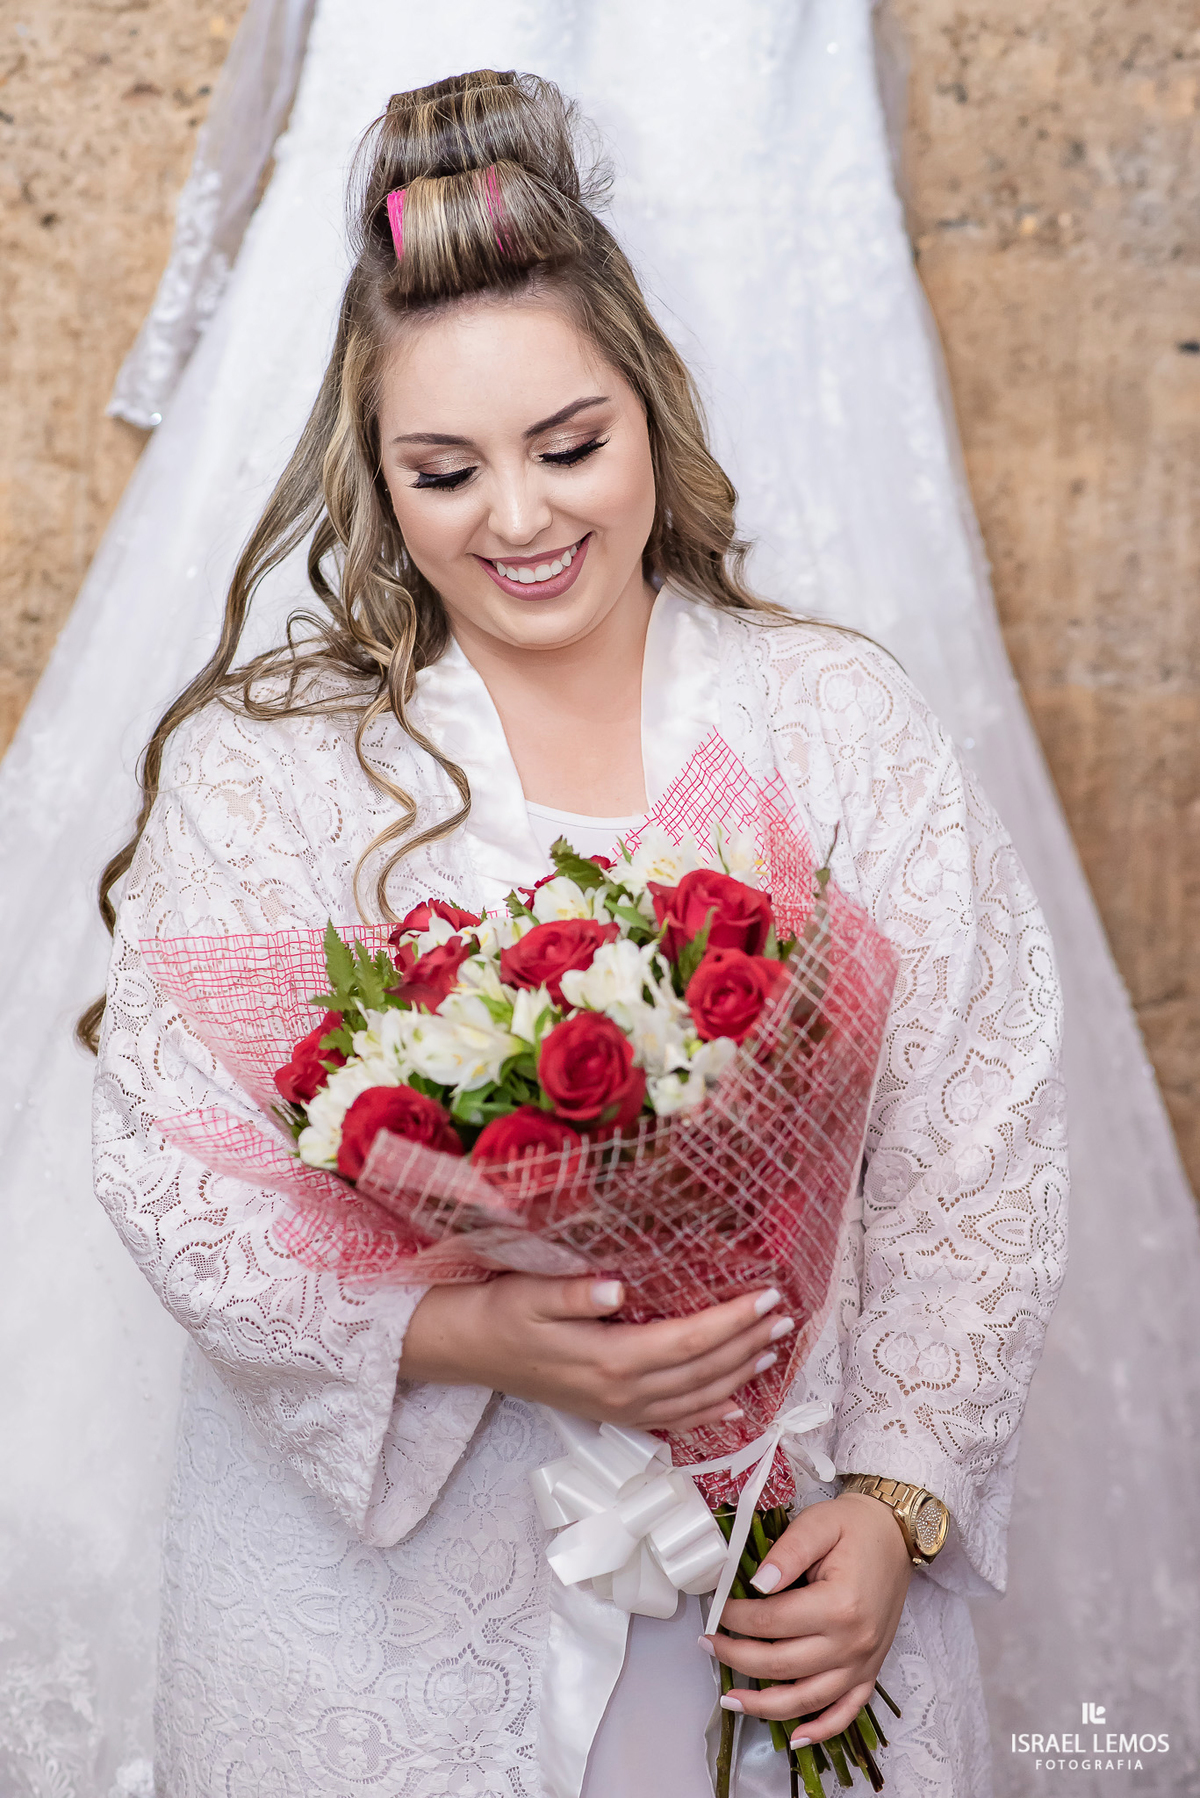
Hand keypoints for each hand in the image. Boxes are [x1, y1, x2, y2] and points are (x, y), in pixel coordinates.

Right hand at [399, 1274, 793, 1432]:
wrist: (466, 1351)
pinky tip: (734, 1405)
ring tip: (772, 1348)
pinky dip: (710, 1412)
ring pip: (696, 1398)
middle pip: (702, 1371)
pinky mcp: (612, 1414)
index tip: (766, 1296)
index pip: (689, 1340)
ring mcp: (618, 1409)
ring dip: (739, 1375)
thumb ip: (576, 1294)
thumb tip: (617, 1289)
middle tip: (785, 1316)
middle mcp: (622, 1392)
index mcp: (609, 1359)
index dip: (731, 1320)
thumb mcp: (530, 1292)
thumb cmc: (499, 1312)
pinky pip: (673, 1420)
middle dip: (748, 1343)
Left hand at [705, 1492, 911, 1743]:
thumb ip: (786, 1553)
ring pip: (806, 1700)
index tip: (717, 1608)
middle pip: (781, 1665)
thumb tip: (756, 1584)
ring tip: (730, 1699)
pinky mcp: (870, 1672)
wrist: (896, 1535)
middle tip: (708, 1644)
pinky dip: (821, 1730)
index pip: (772, 1621)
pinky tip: (795, 1736)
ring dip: (764, 1706)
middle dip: (737, 1658)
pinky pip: (846, 1713)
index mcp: (839, 1604)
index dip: (736, 1617)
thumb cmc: (856, 1527)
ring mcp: (864, 1663)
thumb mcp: (818, 1524)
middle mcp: (853, 1642)